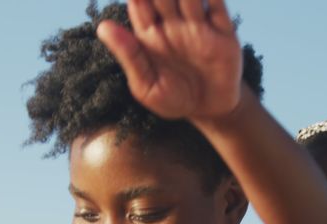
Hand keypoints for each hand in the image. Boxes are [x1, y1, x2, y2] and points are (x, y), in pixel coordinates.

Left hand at [96, 0, 242, 120]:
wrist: (210, 111)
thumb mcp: (146, 86)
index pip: (140, 4)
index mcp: (149, 34)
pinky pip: (218, 8)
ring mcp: (199, 26)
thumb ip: (128, 56)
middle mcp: (173, 24)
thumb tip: (102, 27)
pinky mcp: (224, 33)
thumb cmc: (173, 99)